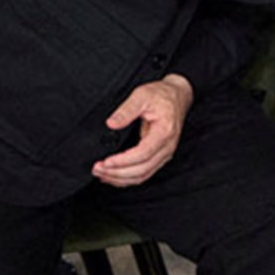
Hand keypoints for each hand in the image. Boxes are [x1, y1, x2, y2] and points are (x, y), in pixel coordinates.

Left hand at [93, 73, 193, 187]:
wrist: (177, 97)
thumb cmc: (162, 95)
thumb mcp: (142, 95)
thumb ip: (126, 110)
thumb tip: (111, 123)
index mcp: (164, 132)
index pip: (143, 154)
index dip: (123, 161)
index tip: (106, 161)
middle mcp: (166, 147)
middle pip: (142, 170)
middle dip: (117, 173)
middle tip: (97, 169)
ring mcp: (164, 154)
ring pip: (142, 176)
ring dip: (120, 178)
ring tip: (101, 174)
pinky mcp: (159, 157)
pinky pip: (143, 173)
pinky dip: (127, 178)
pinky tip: (113, 177)